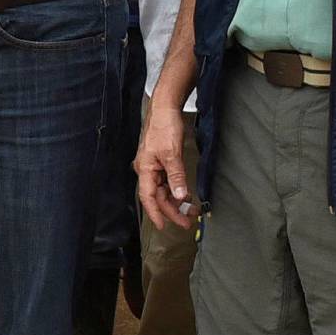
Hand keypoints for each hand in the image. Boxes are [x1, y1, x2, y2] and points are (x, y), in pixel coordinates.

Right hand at [136, 101, 196, 232]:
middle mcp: (147, 170)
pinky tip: (185, 196)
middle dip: (171, 210)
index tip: (163, 226)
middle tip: (187, 221)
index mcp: (145, 169)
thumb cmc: (164, 127)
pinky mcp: (162, 161)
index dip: (155, 213)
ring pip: (163, 190)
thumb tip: (179, 196)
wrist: (165, 108)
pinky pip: (168, 181)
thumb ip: (176, 176)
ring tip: (190, 211)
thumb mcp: (172, 154)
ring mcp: (154, 166)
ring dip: (175, 201)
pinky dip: (176, 190)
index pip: (148, 198)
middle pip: (158, 197)